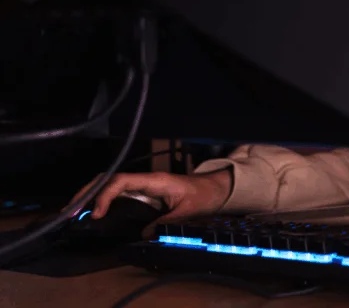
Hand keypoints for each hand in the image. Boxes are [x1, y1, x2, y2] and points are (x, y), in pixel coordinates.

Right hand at [69, 170, 232, 222]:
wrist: (214, 189)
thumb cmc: (203, 196)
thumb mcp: (187, 212)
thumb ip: (166, 222)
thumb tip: (143, 234)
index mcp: (154, 181)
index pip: (121, 181)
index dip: (105, 195)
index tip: (95, 213)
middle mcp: (145, 180)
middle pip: (109, 179)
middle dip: (88, 192)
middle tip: (70, 211)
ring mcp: (142, 185)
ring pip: (110, 184)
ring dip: (91, 195)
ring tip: (74, 211)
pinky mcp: (143, 192)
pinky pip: (117, 192)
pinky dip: (101, 199)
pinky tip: (91, 211)